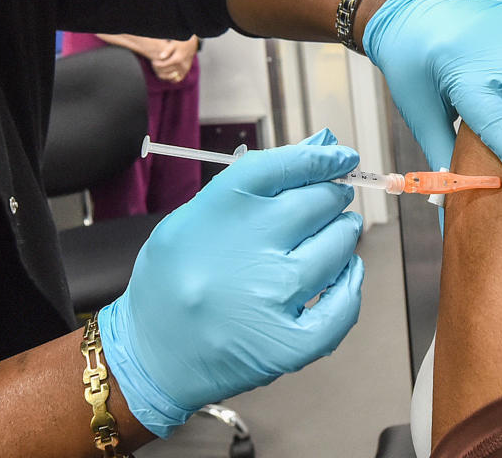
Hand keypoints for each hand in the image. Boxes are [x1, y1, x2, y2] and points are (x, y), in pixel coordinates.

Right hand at [97, 129, 364, 436]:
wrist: (150, 353)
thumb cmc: (173, 278)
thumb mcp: (198, 215)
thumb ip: (258, 182)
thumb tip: (320, 148)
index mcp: (221, 207)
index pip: (289, 164)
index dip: (324, 158)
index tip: (342, 158)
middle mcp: (249, 246)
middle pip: (319, 203)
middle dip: (332, 199)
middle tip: (330, 202)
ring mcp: (271, 297)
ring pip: (338, 249)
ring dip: (342, 237)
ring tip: (331, 238)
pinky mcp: (287, 344)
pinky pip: (342, 307)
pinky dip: (350, 286)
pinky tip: (344, 275)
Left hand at [151, 37, 196, 81]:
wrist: (191, 44)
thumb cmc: (181, 43)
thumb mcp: (173, 44)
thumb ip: (167, 51)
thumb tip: (160, 57)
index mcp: (178, 59)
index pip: (164, 65)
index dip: (157, 64)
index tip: (153, 62)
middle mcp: (182, 66)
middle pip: (167, 71)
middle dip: (159, 69)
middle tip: (154, 65)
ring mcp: (185, 69)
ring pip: (172, 77)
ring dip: (165, 74)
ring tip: (160, 69)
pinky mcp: (186, 71)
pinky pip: (178, 78)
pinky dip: (172, 78)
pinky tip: (167, 72)